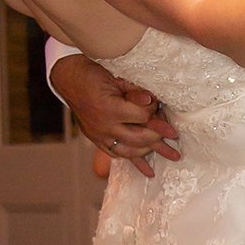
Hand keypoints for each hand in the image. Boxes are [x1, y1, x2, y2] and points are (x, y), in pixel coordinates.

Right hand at [49, 54, 179, 177]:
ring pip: (130, 151)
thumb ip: (135, 92)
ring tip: (169, 154)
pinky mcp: (97, 140)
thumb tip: (151, 101)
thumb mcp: (116, 77)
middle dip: (159, 138)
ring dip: (150, 151)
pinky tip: (147, 170)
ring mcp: (99, 135)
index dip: (154, 111)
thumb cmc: (94, 74)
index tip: (157, 104)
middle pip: (140, 138)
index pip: (143, 116)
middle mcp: (104, 126)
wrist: (70, 78)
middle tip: (174, 137)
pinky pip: (117, 155)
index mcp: (110, 108)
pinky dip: (133, 160)